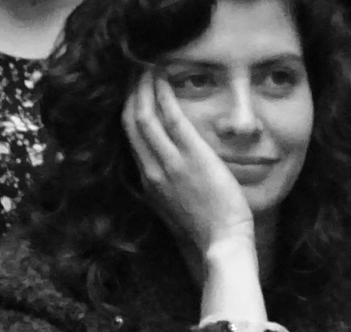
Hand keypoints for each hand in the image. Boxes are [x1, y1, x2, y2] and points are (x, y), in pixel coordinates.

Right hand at [124, 72, 254, 258]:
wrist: (220, 245)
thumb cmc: (206, 232)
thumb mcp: (178, 210)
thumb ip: (170, 189)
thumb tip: (174, 176)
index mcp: (149, 184)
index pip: (131, 139)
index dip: (130, 111)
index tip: (135, 93)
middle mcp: (151, 171)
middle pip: (130, 122)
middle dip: (131, 92)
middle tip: (136, 71)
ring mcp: (169, 163)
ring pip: (143, 115)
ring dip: (144, 86)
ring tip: (148, 67)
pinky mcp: (191, 156)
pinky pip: (171, 116)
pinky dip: (164, 93)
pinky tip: (164, 77)